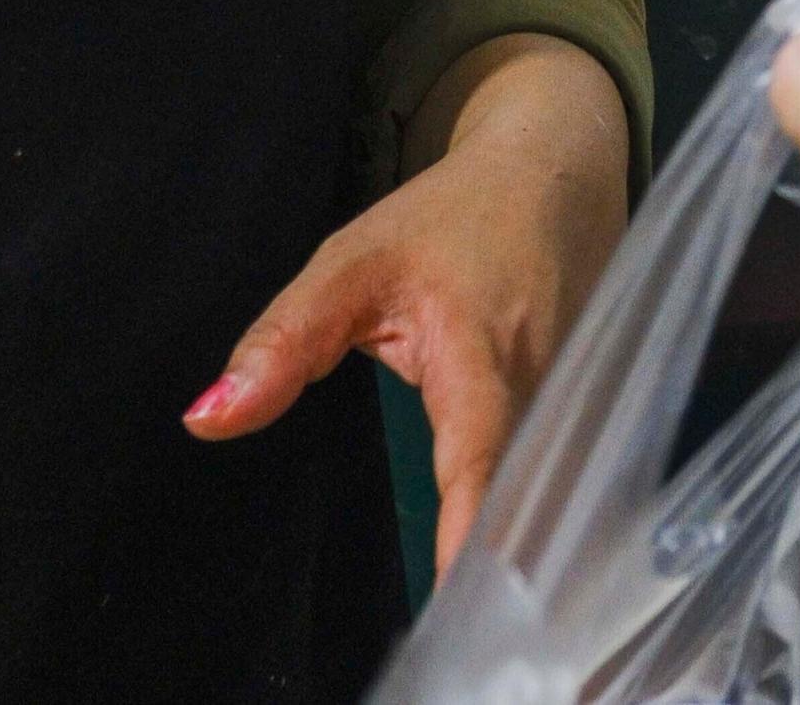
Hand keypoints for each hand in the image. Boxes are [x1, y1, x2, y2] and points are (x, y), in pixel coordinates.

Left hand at [188, 35, 628, 569]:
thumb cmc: (450, 218)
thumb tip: (205, 419)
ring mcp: (582, 403)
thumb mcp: (353, 261)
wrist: (555, 168)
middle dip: (497, 569)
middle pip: (525, 497)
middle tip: (461, 632)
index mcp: (482, 352)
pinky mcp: (594, 414)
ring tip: (486, 617)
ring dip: (518, 552)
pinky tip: (517, 573)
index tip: (457, 594)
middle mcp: (546, 387)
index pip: (479, 455)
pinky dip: (537, 523)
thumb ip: (284, 343)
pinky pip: (563, 481)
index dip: (469, 528)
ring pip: (550, 494)